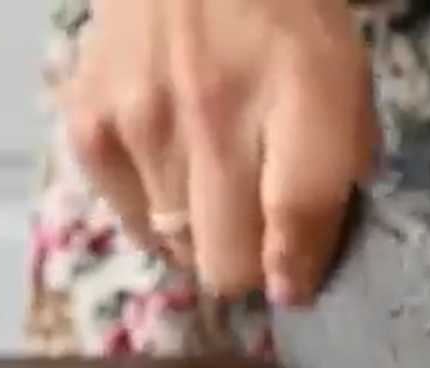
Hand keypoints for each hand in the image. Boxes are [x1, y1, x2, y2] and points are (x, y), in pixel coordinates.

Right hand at [59, 0, 376, 304]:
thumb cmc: (283, 18)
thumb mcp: (342, 86)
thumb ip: (331, 182)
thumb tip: (293, 279)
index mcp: (296, 103)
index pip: (291, 235)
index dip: (295, 271)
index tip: (295, 271)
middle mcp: (209, 121)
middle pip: (224, 266)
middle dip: (248, 256)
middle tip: (254, 213)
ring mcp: (138, 126)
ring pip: (175, 250)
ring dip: (199, 230)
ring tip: (210, 174)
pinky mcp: (87, 126)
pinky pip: (129, 219)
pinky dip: (152, 208)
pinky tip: (169, 160)